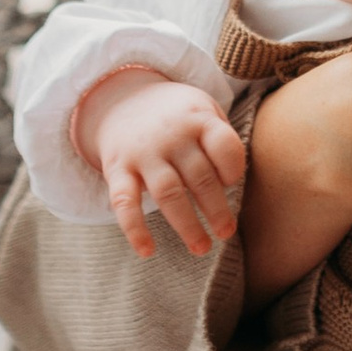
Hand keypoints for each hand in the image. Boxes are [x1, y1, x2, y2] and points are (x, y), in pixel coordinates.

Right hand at [73, 67, 247, 259]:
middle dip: (216, 210)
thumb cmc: (176, 116)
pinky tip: (147, 251)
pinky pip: (124, 202)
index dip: (233, 168)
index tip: (233, 183)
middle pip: (200, 177)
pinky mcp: (117, 169)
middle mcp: (171, 136)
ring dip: (187, 225)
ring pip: (168, 194)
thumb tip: (233, 184)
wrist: (119, 99)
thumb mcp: (202, 110)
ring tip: (202, 248)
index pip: (224, 146)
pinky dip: (134, 229)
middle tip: (226, 233)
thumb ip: (221, 140)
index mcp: (198, 119)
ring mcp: (143, 153)